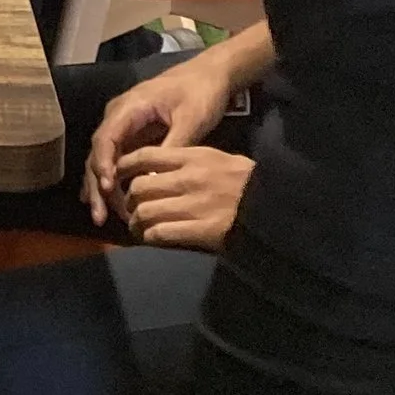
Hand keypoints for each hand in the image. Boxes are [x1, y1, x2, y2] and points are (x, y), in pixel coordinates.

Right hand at [83, 48, 248, 220]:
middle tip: (100, 216)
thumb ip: (171, 149)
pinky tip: (105, 201)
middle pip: (98, 152)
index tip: (108, 189)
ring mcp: (123, 125)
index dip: (103, 165)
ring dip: (102, 187)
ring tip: (102, 217)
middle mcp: (118, 116)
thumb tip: (154, 182)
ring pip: (104, 158)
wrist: (211, 74)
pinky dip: (111, 179)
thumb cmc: (201, 92)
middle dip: (97, 186)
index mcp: (129, 107)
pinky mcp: (132, 134)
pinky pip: (116, 158)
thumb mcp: (191, 120)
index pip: (106, 138)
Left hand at [116, 143, 252, 254]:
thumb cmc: (250, 182)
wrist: (276, 207)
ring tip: (138, 227)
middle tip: (131, 208)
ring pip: (144, 212)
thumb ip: (192, 160)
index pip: (145, 156)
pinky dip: (150, 237)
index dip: (124, 167)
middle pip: (139, 187)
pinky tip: (151, 239)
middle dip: (129, 200)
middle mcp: (189, 179)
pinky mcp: (199, 230)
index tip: (118, 176)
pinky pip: (159, 233)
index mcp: (195, 157)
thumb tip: (163, 167)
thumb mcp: (222, 159)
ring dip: (137, 222)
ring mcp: (193, 205)